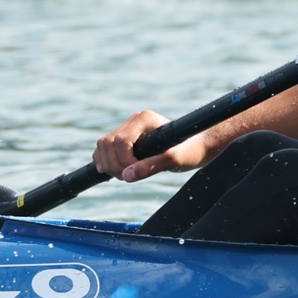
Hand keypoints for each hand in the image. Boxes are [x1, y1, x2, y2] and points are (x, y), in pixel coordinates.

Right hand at [91, 109, 224, 182]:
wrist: (194, 148)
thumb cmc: (189, 151)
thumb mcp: (174, 161)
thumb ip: (150, 167)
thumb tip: (126, 176)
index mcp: (144, 119)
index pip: (120, 140)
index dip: (124, 160)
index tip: (135, 172)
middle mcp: (134, 121)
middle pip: (107, 142)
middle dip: (114, 164)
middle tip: (128, 178)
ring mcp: (128, 128)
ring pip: (103, 145)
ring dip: (108, 164)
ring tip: (125, 176)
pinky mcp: (125, 138)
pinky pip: (104, 149)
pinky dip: (105, 162)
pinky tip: (117, 172)